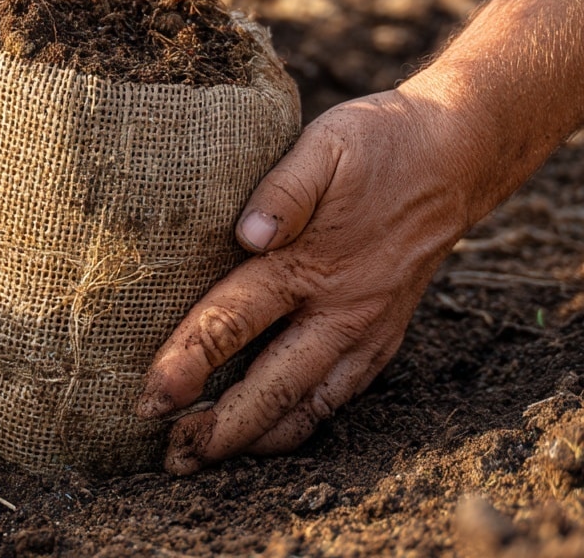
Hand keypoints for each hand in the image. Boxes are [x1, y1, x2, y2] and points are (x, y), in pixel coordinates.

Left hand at [137, 85, 483, 472]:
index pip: (235, 321)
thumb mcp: (325, 146)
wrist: (454, 156)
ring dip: (258, 437)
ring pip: (309, 405)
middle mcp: (341, 309)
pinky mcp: (385, 332)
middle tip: (172, 458)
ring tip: (210, 456)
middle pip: (270, 387)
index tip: (150, 396)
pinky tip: (274, 430)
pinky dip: (303, 423)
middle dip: (218, 430)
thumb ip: (283, 191)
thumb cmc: (377, 145)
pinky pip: (342, 395)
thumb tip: (246, 234)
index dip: (187, 362)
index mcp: (310, 263)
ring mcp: (367, 328)